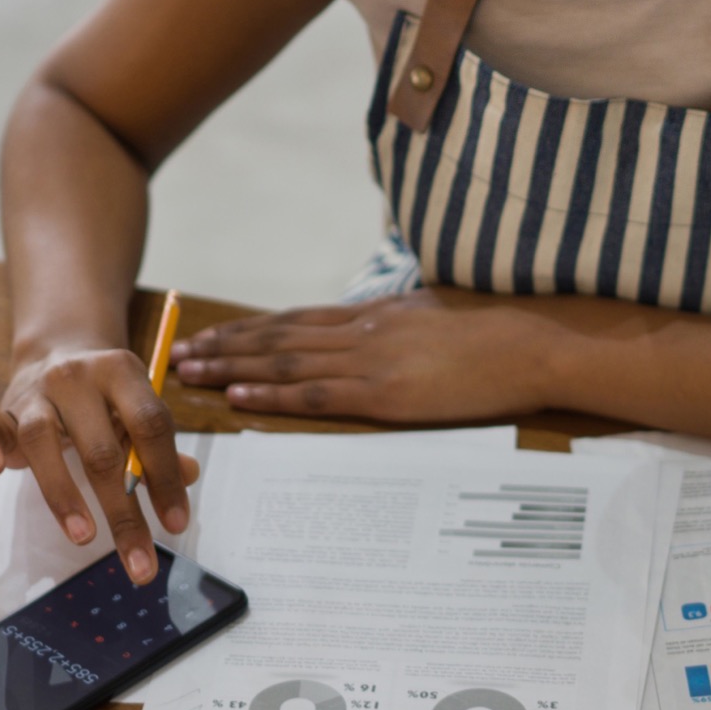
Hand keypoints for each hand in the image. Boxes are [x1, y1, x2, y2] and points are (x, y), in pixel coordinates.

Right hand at [0, 345, 199, 584]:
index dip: (165, 476)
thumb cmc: (104, 397)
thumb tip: (190, 475)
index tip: (175, 526)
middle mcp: (76, 377)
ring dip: (63, 493)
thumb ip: (158, 442)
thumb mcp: (135, 408)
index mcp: (121, 371)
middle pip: (100, 447)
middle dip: (123, 511)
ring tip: (83, 537)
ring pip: (41, 440)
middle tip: (140, 563)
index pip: (150, 424)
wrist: (57, 352)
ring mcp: (34, 391)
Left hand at [172, 291, 552, 422]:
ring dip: (232, 366)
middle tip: (180, 353)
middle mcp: (361, 331)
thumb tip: (381, 329)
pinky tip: (240, 395)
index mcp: (374, 314)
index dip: (249, 328)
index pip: (296, 320)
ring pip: (284, 361)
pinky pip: (315, 393)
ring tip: (192, 372)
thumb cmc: (495, 333)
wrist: (530, 343)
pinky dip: (272, 394)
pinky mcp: (385, 394)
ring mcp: (370, 361)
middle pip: (277, 336)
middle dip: (225, 345)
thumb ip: (399, 324)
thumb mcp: (435, 315)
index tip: (213, 333)